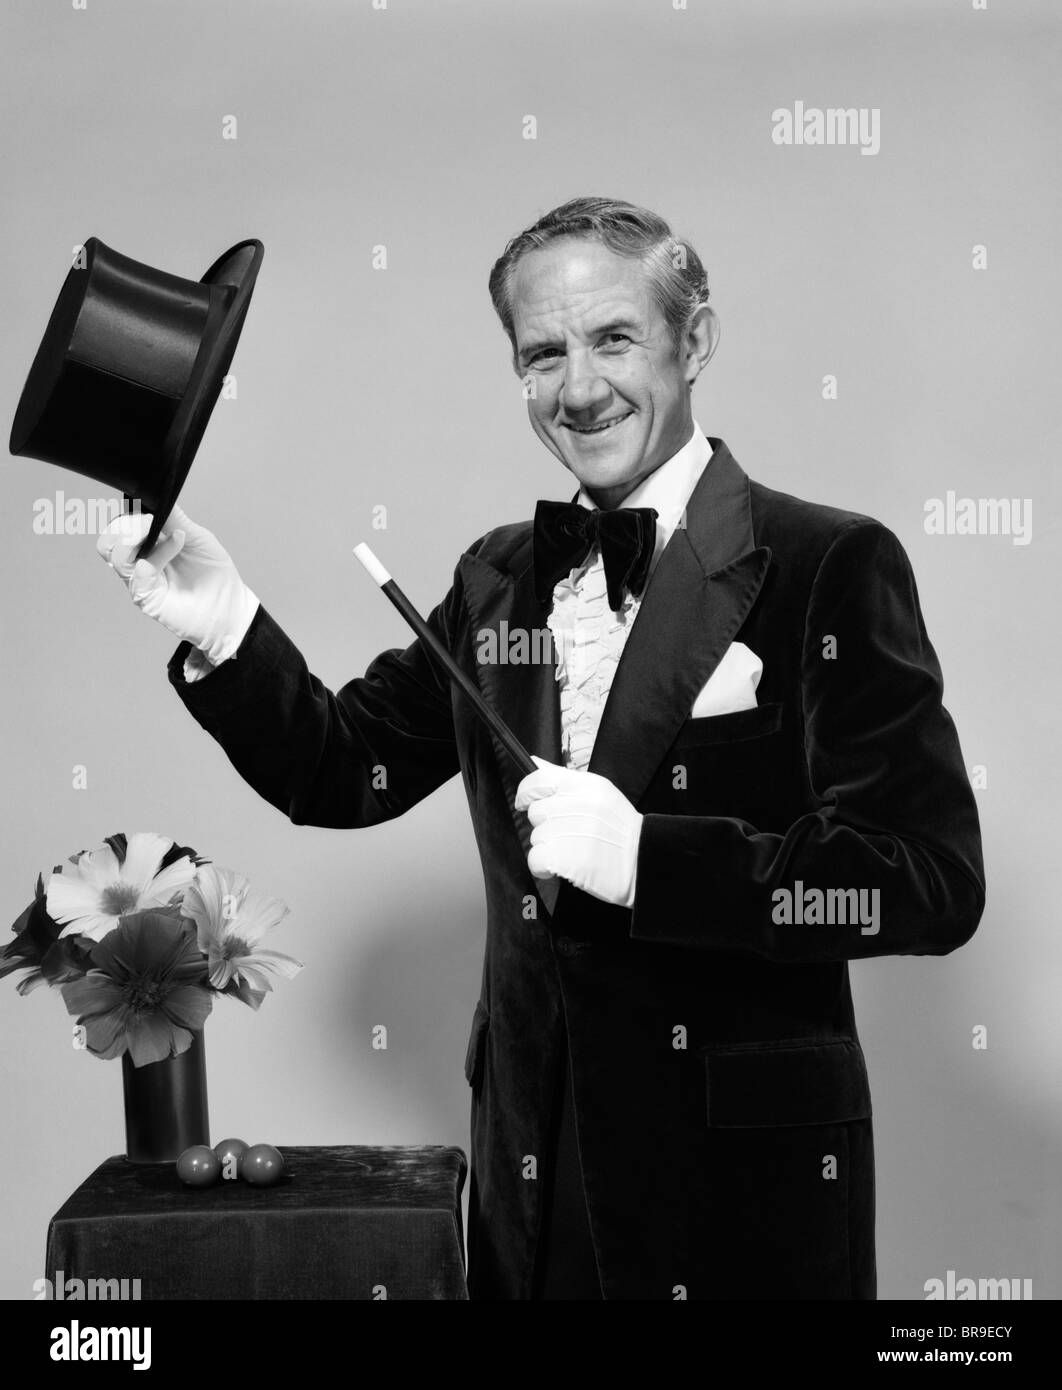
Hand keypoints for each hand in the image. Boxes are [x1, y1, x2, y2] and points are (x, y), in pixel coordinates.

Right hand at [96, 505, 258, 665]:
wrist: (229, 607)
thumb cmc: (214, 576)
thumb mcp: (197, 536)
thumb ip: (175, 519)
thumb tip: (158, 497)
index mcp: (147, 546)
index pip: (118, 527)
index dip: (129, 514)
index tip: (151, 510)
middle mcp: (138, 562)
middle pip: (107, 541)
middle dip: (124, 525)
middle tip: (150, 522)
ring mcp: (139, 580)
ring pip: (113, 555)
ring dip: (137, 536)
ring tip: (168, 534)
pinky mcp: (145, 597)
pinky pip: (138, 571)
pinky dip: (158, 553)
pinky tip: (178, 545)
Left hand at [514, 757, 642, 908]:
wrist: (643, 860)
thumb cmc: (620, 828)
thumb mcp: (600, 792)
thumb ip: (564, 778)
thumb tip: (535, 761)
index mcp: (584, 785)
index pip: (538, 779)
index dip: (526, 792)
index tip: (523, 802)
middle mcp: (575, 805)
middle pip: (535, 812)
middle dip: (546, 825)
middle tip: (569, 834)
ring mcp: (569, 831)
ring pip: (536, 838)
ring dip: (549, 848)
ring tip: (574, 850)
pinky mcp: (564, 858)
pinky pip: (535, 859)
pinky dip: (544, 867)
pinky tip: (562, 866)